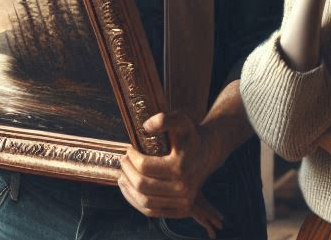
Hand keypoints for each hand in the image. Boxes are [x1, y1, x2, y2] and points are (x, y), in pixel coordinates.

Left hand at [117, 113, 224, 233]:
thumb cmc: (189, 135)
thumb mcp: (180, 120)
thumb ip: (164, 119)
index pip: (144, 166)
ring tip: (122, 175)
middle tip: (123, 161)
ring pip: (145, 202)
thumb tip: (146, 126)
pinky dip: (136, 202)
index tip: (129, 149)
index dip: (131, 157)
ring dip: (128, 189)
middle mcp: (183, 187)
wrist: (208, 151)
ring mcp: (183, 201)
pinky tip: (129, 189)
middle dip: (127, 172)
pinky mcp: (181, 210)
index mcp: (181, 167)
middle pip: (142, 185)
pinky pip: (151, 211)